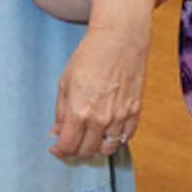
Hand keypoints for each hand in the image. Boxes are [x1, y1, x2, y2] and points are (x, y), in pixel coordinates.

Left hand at [50, 22, 148, 160]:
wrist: (118, 41)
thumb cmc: (89, 57)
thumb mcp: (65, 82)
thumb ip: (61, 111)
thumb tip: (56, 132)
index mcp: (80, 111)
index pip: (68, 145)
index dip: (59, 150)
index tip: (56, 147)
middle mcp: (101, 119)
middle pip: (87, 151)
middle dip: (75, 149)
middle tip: (71, 141)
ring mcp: (120, 117)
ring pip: (107, 148)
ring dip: (96, 146)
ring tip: (89, 136)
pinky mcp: (135, 112)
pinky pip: (125, 137)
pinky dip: (114, 138)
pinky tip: (106, 129)